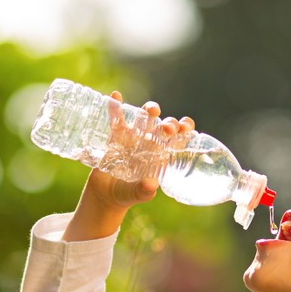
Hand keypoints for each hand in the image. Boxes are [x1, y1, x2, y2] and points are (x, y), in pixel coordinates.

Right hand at [93, 90, 195, 206]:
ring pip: (144, 118)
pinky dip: (115, 107)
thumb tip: (151, 185)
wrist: (104, 193)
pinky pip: (116, 119)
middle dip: (169, 124)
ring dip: (150, 110)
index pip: (178, 139)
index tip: (186, 127)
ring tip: (152, 110)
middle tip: (168, 128)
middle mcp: (149, 143)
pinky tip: (116, 96)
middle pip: (163, 127)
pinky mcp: (115, 136)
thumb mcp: (135, 195)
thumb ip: (143, 191)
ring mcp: (133, 137)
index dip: (184, 130)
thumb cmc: (125, 194)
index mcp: (160, 155)